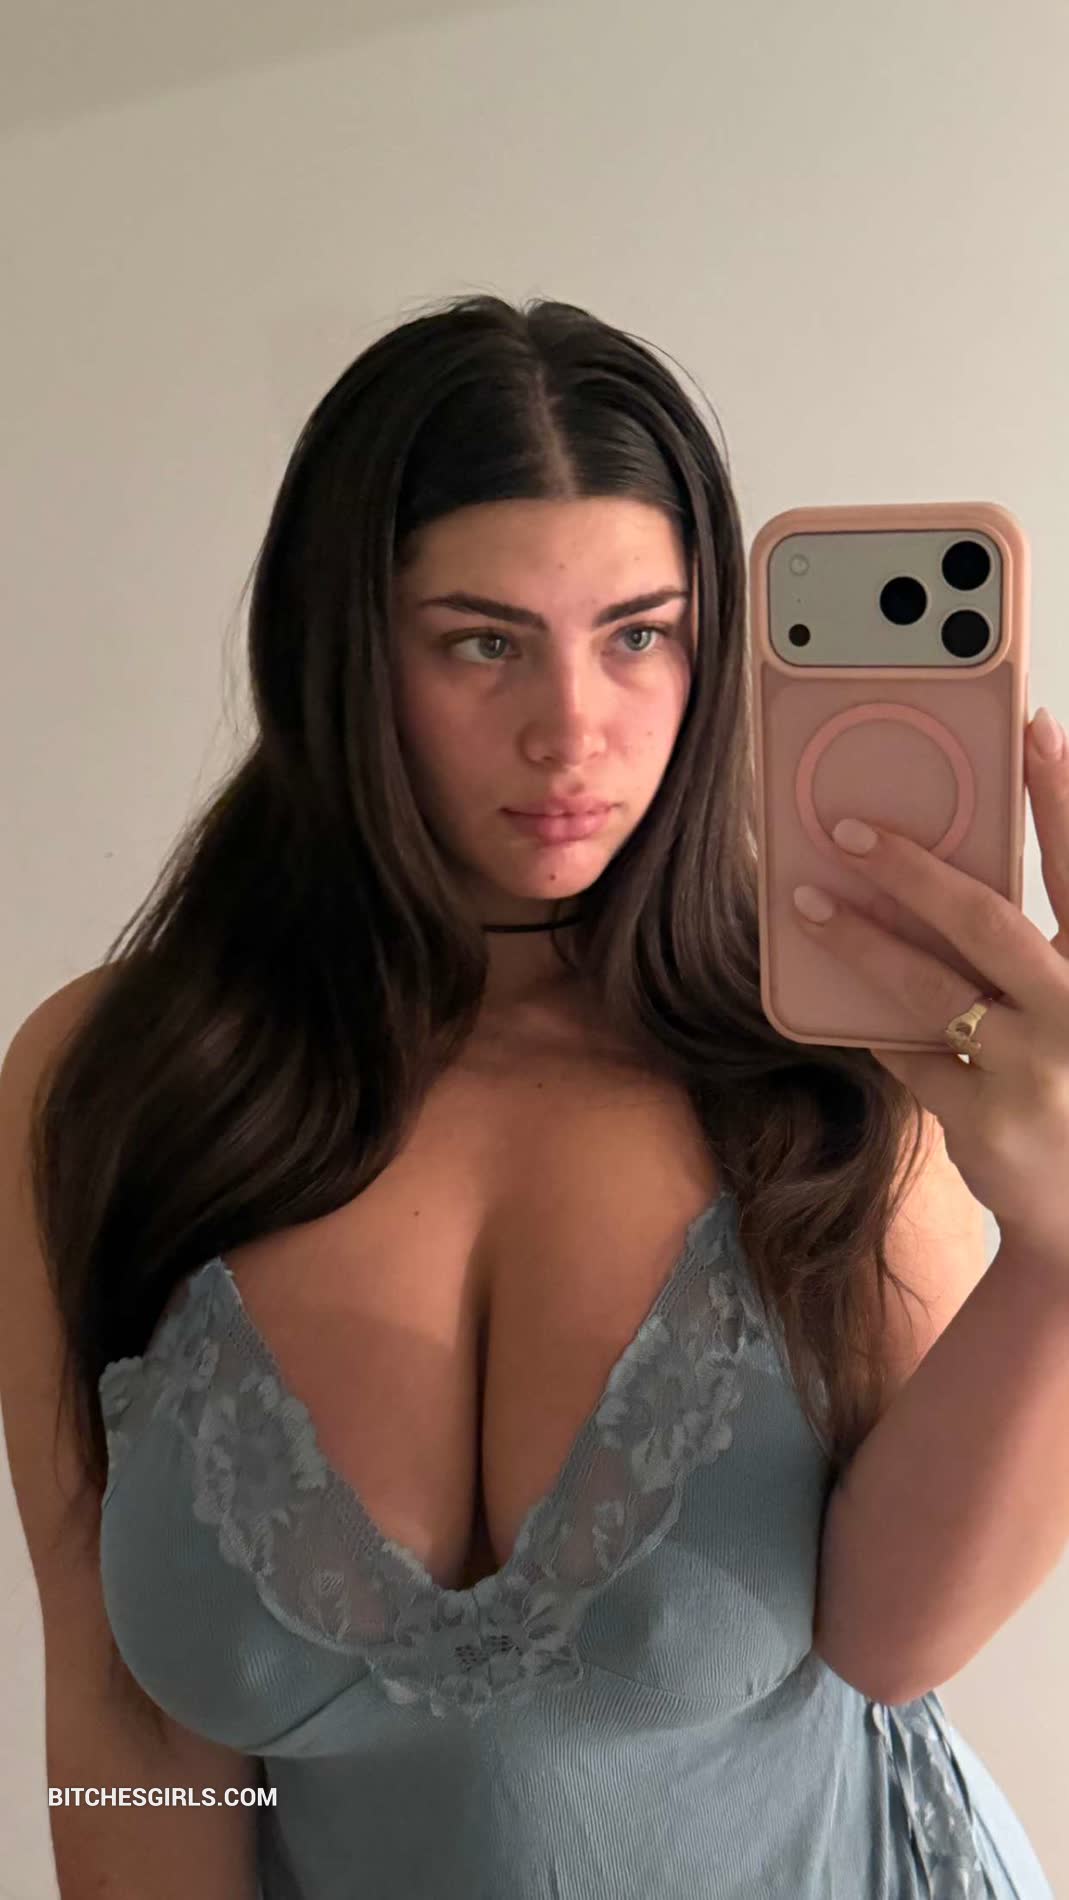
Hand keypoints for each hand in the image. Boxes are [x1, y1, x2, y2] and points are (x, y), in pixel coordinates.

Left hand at [790, 707, 1068, 1272]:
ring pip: (929, 986)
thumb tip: (946, 880)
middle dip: (911, 868)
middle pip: (987, 920)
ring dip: (859, 940)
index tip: (1029, 726)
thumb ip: (1038, 952)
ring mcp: (1036, 1067)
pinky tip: (849, 1007)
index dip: (1060, 793)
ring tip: (807, 901)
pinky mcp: (988, 1117)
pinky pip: (909, 1053)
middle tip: (846, 828)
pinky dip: (878, 1027)